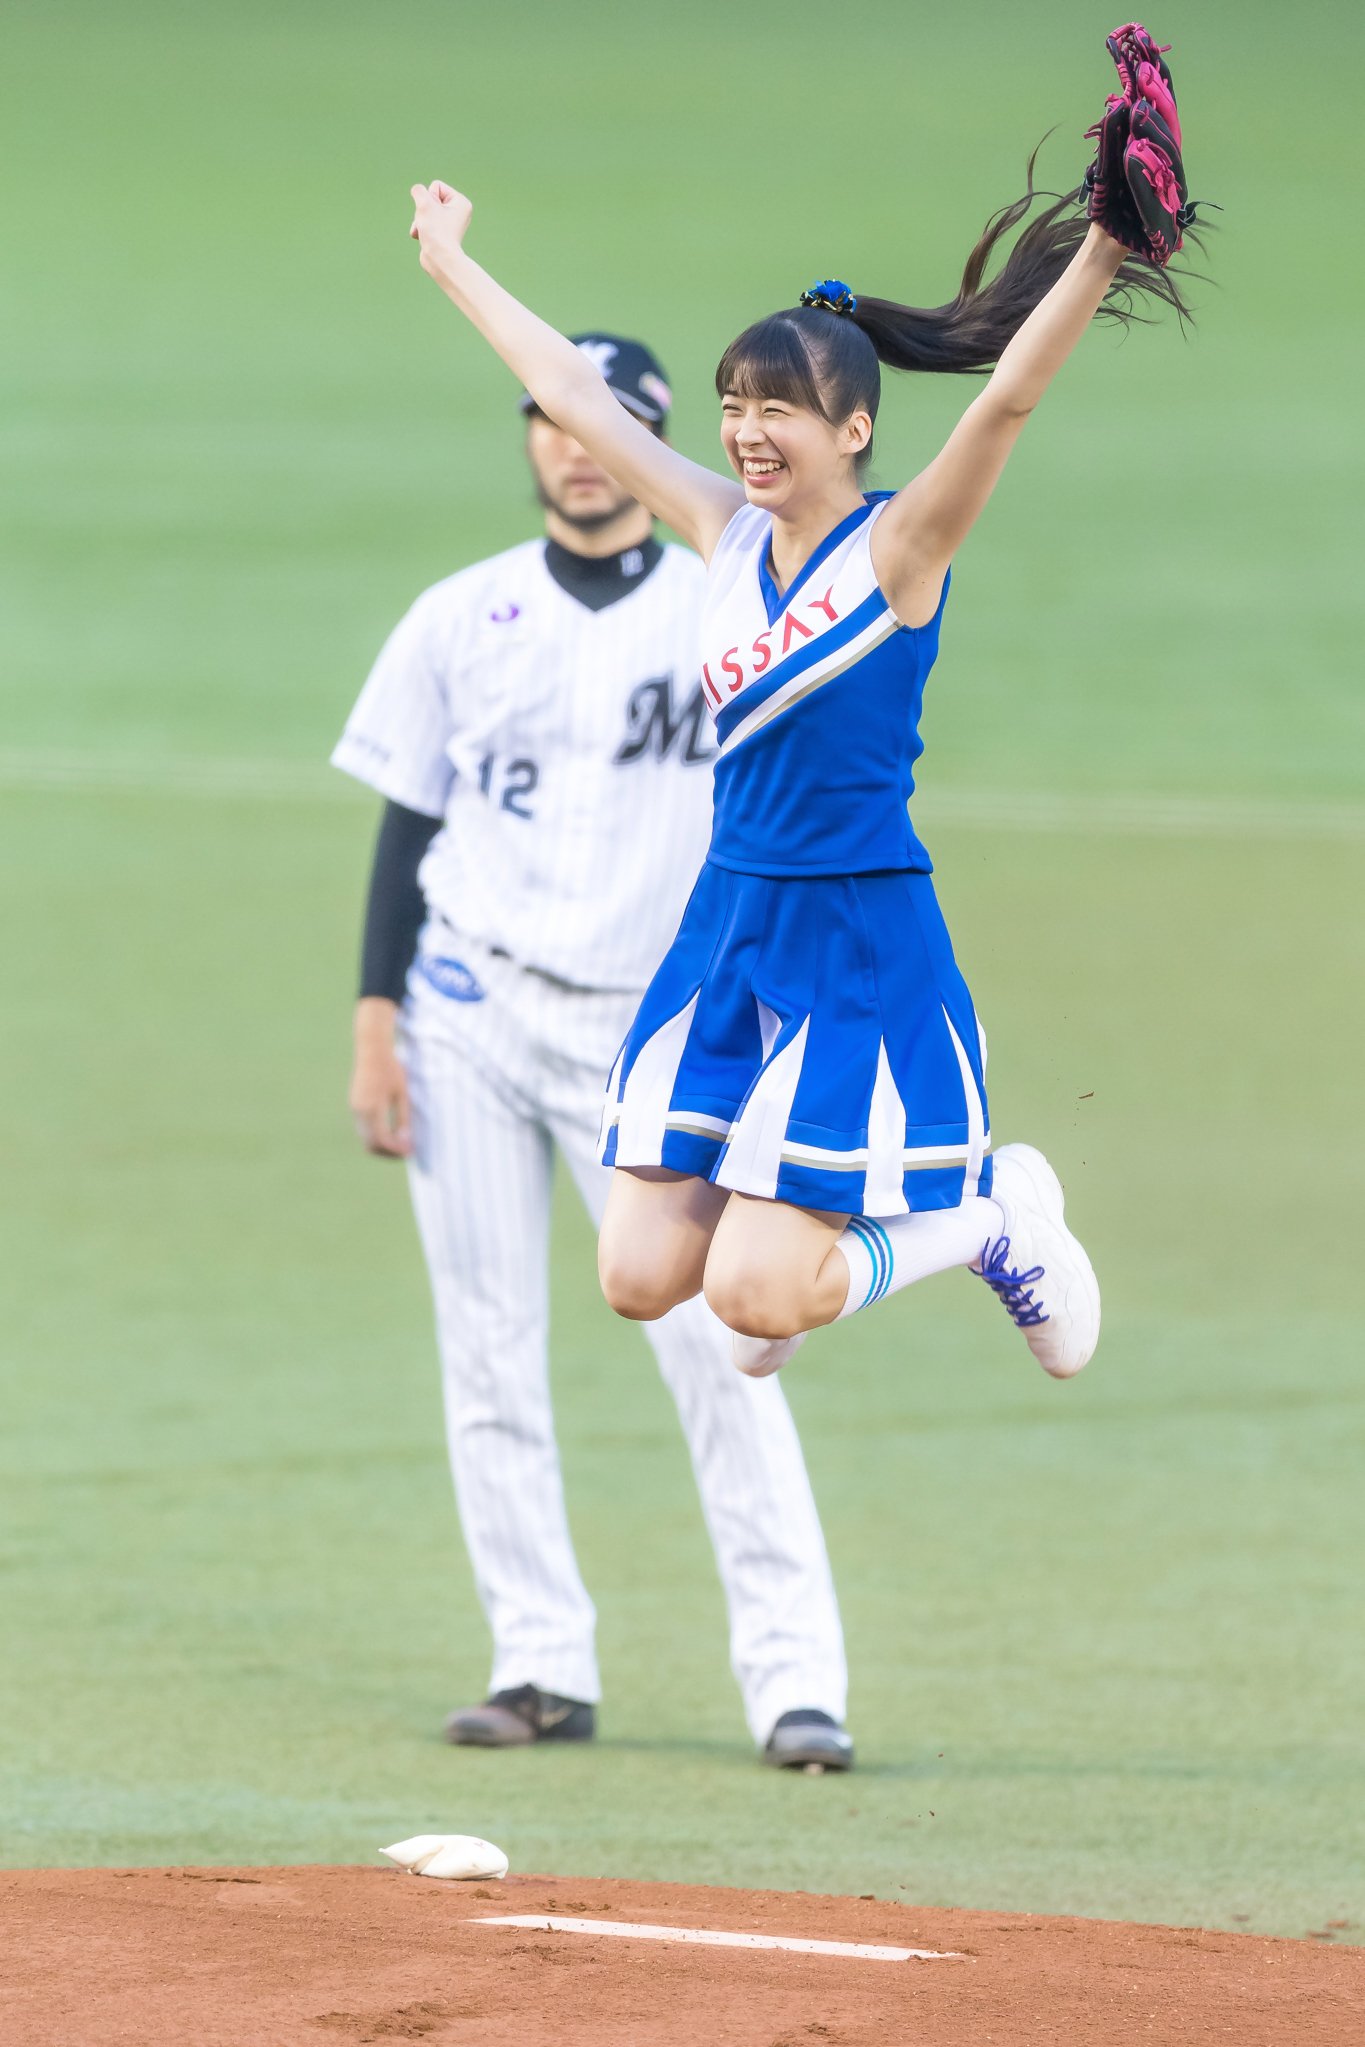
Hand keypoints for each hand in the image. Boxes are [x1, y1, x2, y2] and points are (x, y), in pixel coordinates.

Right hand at [349, 1000, 412, 1156]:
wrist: (371, 1050)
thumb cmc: (391, 1069)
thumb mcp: (402, 1094)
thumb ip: (402, 1118)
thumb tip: (405, 1141)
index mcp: (373, 1108)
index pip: (382, 1140)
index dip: (396, 1150)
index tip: (410, 1152)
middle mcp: (360, 1111)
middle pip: (371, 1144)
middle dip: (389, 1153)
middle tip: (406, 1152)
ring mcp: (355, 1109)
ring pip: (365, 1139)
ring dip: (382, 1146)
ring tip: (400, 1145)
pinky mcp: (354, 1106)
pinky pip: (363, 1130)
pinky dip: (376, 1137)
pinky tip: (390, 1134)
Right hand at [409, 181, 472, 288]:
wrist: (440, 260)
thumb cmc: (435, 231)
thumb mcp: (424, 203)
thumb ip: (419, 191)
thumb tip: (418, 191)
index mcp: (461, 202)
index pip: (436, 186)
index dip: (429, 198)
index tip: (434, 213)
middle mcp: (459, 212)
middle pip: (430, 199)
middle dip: (423, 210)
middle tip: (429, 223)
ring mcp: (450, 224)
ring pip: (426, 212)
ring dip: (419, 220)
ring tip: (424, 231)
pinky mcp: (442, 234)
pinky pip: (426, 223)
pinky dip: (421, 229)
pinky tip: (421, 237)